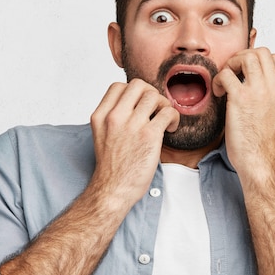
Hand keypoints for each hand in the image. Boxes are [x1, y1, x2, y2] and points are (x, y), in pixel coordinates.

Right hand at [90, 79, 179, 204]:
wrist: (113, 190)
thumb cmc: (111, 166)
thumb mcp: (102, 135)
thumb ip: (113, 117)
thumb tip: (133, 103)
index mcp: (101, 116)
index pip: (118, 86)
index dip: (133, 92)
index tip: (140, 104)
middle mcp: (114, 117)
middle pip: (138, 85)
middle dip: (150, 94)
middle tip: (155, 109)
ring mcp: (132, 125)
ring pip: (154, 96)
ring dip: (164, 105)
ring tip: (164, 119)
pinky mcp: (149, 135)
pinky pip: (168, 112)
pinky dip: (174, 117)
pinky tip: (171, 128)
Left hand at [212, 48, 274, 182]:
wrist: (258, 161)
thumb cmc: (261, 142)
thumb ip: (269, 94)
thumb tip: (252, 80)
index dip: (257, 60)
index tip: (245, 73)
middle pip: (261, 52)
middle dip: (243, 57)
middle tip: (233, 73)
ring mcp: (259, 92)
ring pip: (247, 56)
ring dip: (231, 64)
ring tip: (226, 81)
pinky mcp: (241, 99)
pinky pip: (226, 74)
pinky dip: (218, 79)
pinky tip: (219, 92)